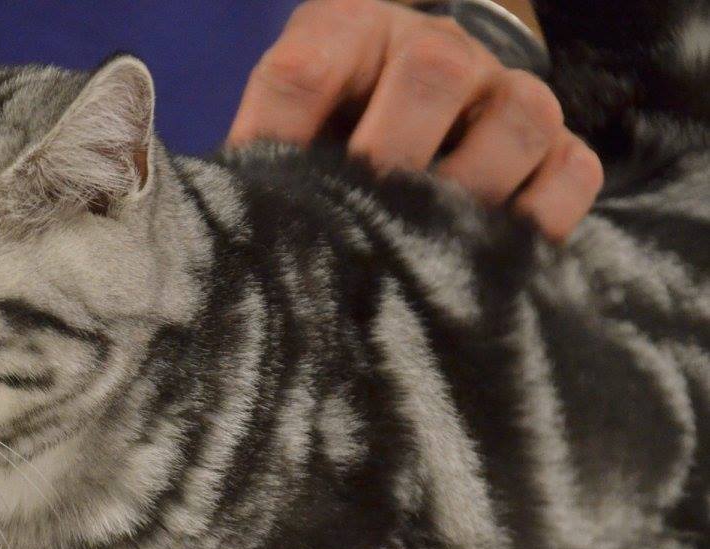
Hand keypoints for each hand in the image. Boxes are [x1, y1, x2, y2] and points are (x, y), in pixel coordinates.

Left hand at [227, 0, 602, 239]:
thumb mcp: (283, 133)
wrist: (409, 126)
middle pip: (433, 73)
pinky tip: (490, 257)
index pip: (305, 70)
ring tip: (426, 248)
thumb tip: (236, 234)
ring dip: (470, 192)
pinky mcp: (559, 147)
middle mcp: (437, 47)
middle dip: (392, 155)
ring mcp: (507, 93)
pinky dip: (540, 220)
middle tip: (365, 218)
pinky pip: (572, 174)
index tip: (271, 200)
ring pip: (518, 120)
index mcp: (347, 30)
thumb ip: (260, 160)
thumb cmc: (327, 138)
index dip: (281, 139)